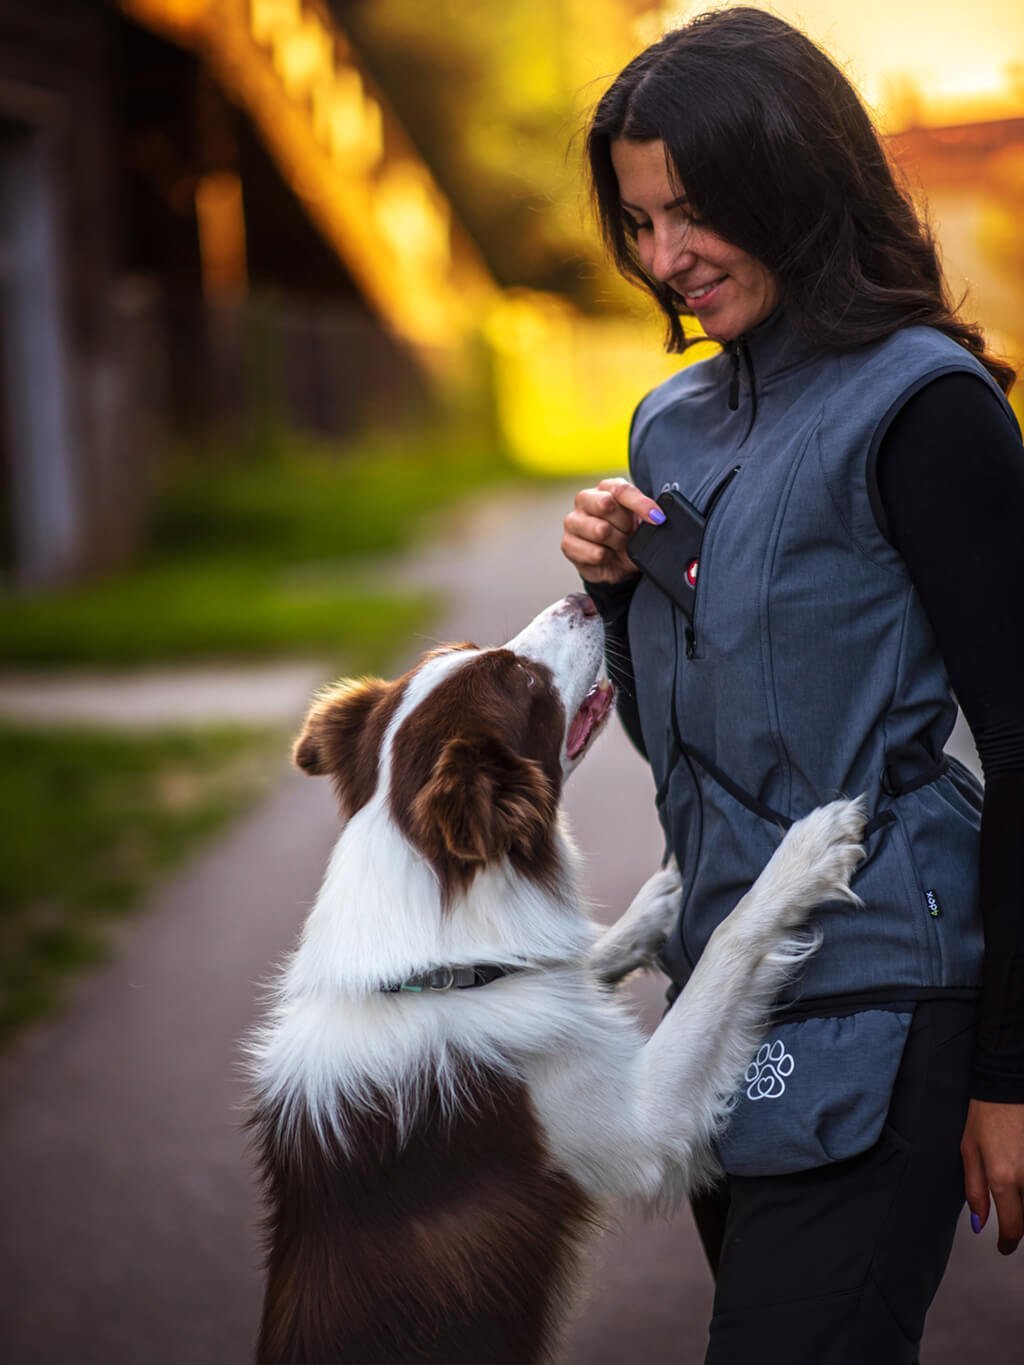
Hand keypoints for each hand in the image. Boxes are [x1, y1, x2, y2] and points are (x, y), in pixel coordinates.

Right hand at [561, 478, 664, 584]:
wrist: (616, 564)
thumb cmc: (628, 535)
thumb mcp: (642, 521)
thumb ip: (648, 514)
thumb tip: (657, 516)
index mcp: (605, 488)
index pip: (621, 489)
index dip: (641, 504)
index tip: (657, 518)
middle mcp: (585, 499)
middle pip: (606, 504)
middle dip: (624, 525)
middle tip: (628, 533)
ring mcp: (573, 521)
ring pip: (600, 530)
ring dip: (616, 543)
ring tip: (617, 545)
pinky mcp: (567, 543)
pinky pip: (595, 552)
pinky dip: (606, 558)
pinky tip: (606, 555)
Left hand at [962, 1098, 1023, 1253]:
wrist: (1007, 1086)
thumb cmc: (985, 1115)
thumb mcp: (969, 1152)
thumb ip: (974, 1190)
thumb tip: (980, 1223)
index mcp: (1003, 1178)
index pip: (1014, 1227)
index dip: (1009, 1243)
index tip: (1004, 1247)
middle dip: (1020, 1225)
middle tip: (1010, 1219)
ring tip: (1016, 1198)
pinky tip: (1020, 1178)